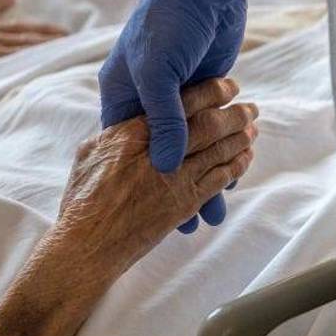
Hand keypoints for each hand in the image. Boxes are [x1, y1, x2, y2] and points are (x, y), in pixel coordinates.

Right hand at [60, 78, 256, 263]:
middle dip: (231, 114)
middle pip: (204, 125)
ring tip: (253, 130)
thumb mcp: (88, 154)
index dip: (207, 92)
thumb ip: (115, 134)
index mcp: (131, 134)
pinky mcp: (185, 204)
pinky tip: (245, 159)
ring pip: (216, 150)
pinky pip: (218, 179)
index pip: (177, 104)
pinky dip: (235, 166)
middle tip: (250, 108)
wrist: (86, 249)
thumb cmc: (81, 203)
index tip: (225, 85)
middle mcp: (155, 153)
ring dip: (239, 138)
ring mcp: (173, 179)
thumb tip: (131, 120)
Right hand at [98, 0, 249, 229]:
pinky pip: (211, 133)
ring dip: (200, 177)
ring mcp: (179, 94)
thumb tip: (167, 165)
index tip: (146, 216)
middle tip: (183, 228)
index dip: (138, 182)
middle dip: (173, 190)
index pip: (127, 148)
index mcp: (124, 93)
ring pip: (188, 147)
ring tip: (210, 216)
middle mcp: (149, 97)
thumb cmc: (169, 22)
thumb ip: (163, 120)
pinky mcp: (208, 88)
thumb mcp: (157, 73)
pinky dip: (219, 156)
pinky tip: (229, 181)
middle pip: (160, 155)